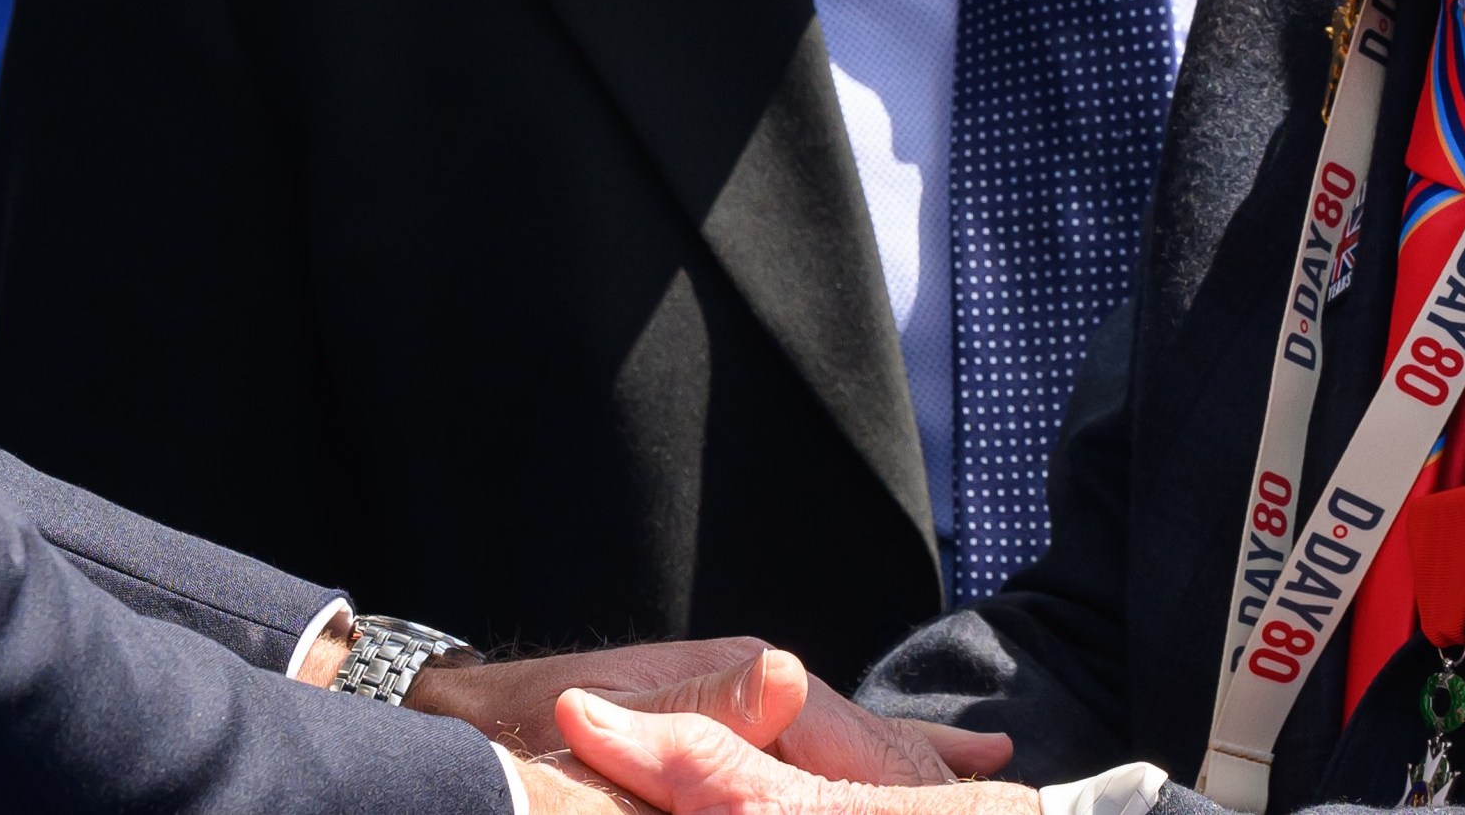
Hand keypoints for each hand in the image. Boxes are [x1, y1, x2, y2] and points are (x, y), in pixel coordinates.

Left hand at [416, 642, 1011, 787]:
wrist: (460, 726)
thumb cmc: (520, 735)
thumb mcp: (598, 724)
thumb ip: (695, 719)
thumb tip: (783, 684)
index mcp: (735, 684)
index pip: (841, 732)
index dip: (903, 769)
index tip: (976, 780)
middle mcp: (751, 687)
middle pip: (858, 737)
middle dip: (921, 767)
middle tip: (1005, 781)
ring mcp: (743, 705)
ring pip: (844, 741)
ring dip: (908, 765)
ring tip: (990, 770)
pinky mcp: (731, 730)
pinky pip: (817, 751)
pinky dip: (872, 761)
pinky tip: (922, 764)